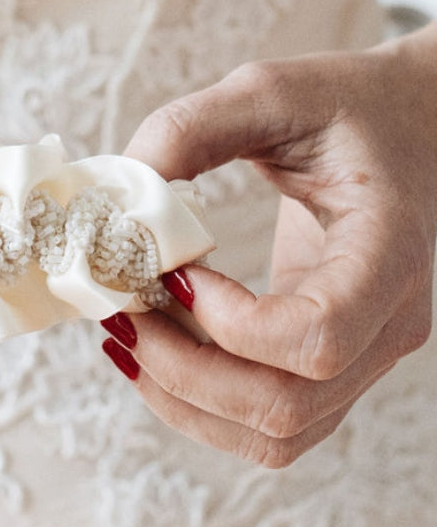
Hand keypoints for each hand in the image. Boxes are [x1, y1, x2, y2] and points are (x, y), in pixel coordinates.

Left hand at [103, 32, 436, 465]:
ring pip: (272, 435)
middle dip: (180, 370)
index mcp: (388, 253)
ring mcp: (364, 358)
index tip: (177, 270)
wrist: (408, 131)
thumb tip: (118, 193)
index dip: (230, 323)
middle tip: (121, 314)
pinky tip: (154, 349)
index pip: (319, 336)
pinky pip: (266, 426)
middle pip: (284, 406)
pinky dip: (197, 403)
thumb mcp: (270, 91)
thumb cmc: (346, 109)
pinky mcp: (330, 368)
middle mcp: (388, 323)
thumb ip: (191, 129)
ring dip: (180, 398)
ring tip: (127, 335)